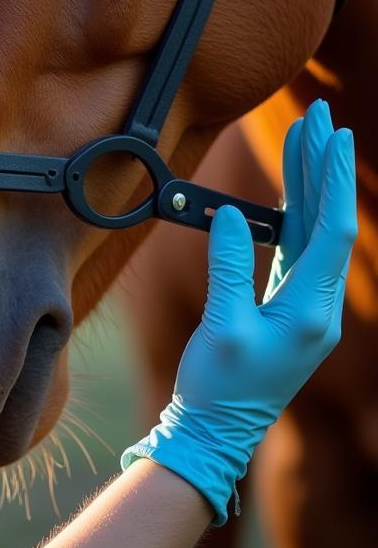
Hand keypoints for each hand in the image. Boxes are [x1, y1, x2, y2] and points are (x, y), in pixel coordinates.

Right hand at [121, 99, 355, 524]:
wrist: (215, 429)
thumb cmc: (219, 383)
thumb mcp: (222, 324)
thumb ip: (229, 265)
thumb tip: (230, 214)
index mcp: (311, 309)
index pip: (330, 229)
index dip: (331, 178)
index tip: (332, 134)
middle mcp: (317, 303)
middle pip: (324, 220)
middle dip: (322, 166)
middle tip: (320, 117)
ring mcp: (302, 303)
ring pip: (309, 229)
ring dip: (307, 183)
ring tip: (305, 137)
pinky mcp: (282, 304)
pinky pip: (292, 245)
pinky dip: (290, 210)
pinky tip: (289, 186)